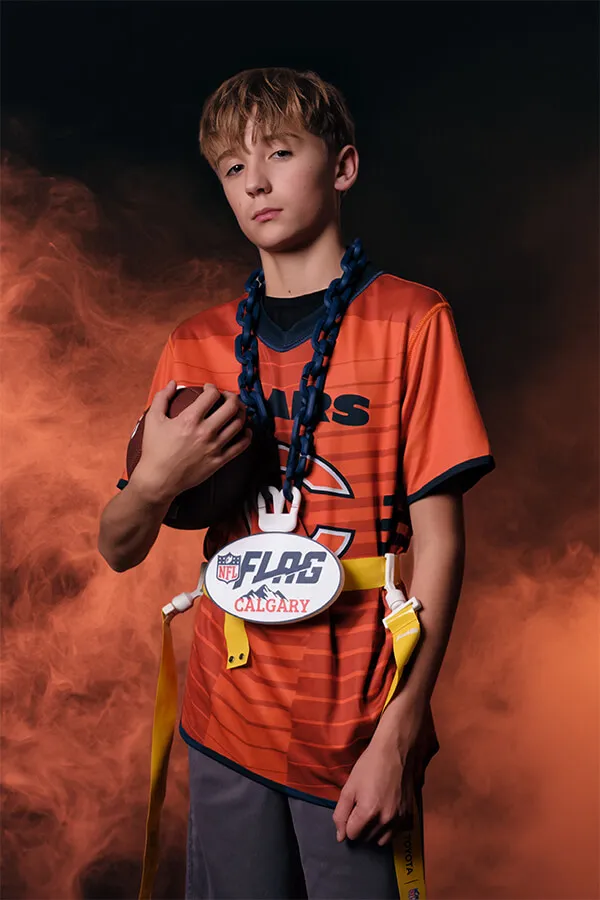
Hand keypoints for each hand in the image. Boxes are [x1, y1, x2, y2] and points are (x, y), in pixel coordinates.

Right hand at [130, 380, 251, 502]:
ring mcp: (214, 447)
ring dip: (241, 413)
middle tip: (228, 397)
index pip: (212, 395)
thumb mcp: (153, 420)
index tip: (209, 389)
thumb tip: (172, 383)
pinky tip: (245, 431)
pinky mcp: (219, 461)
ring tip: (236, 411)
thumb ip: (162, 398)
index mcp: (190, 419)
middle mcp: (205, 432)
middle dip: (232, 397)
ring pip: (238, 424)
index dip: (212, 387)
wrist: (158, 480)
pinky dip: (247, 436)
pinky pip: (240, 446)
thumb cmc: (154, 450)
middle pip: (231, 407)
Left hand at [332, 728, 418, 846]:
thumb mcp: (349, 787)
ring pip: (382, 840)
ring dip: (374, 831)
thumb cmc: (369, 766)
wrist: (395, 751)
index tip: (351, 809)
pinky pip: (396, 833)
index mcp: (368, 813)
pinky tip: (386, 812)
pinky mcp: (409, 815)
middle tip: (361, 808)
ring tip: (373, 812)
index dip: (348, 823)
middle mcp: (386, 820)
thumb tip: (340, 837)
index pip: (352, 835)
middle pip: (366, 839)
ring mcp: (400, 819)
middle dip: (360, 827)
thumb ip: (340, 814)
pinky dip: (389, 828)